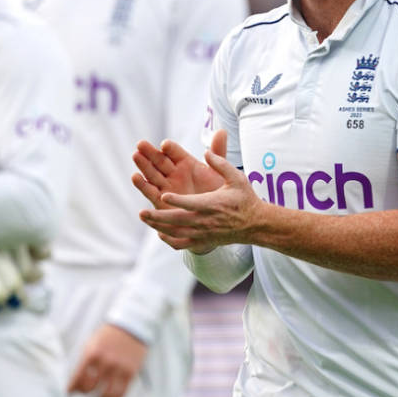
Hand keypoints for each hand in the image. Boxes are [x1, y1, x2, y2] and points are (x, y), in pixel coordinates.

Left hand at [67, 323, 147, 396]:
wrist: (131, 326)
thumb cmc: (107, 337)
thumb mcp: (92, 345)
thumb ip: (85, 363)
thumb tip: (77, 384)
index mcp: (92, 354)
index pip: (78, 378)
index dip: (72, 389)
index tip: (70, 392)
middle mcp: (105, 362)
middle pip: (90, 388)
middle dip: (85, 394)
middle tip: (84, 394)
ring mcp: (119, 368)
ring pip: (107, 395)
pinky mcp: (131, 373)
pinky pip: (121, 394)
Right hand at [131, 129, 227, 208]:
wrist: (212, 216)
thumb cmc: (215, 192)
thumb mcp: (218, 171)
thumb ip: (217, 152)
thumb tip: (221, 131)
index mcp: (186, 162)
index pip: (175, 152)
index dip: (170, 148)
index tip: (165, 145)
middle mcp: (173, 172)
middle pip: (159, 160)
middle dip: (150, 152)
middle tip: (141, 144)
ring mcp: (166, 186)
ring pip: (152, 173)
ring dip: (143, 165)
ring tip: (136, 155)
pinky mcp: (161, 200)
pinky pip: (151, 192)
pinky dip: (143, 185)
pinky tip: (135, 177)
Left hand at [138, 146, 263, 252]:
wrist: (255, 224)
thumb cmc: (245, 199)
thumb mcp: (237, 178)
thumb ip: (221, 164)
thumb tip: (206, 152)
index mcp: (213, 204)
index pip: (192, 203)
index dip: (178, 200)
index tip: (164, 196)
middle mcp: (206, 221)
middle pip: (178, 220)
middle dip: (159, 217)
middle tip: (142, 212)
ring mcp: (204, 233)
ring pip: (177, 232)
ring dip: (159, 226)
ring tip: (144, 218)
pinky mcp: (204, 241)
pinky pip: (183, 244)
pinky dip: (169, 240)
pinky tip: (159, 233)